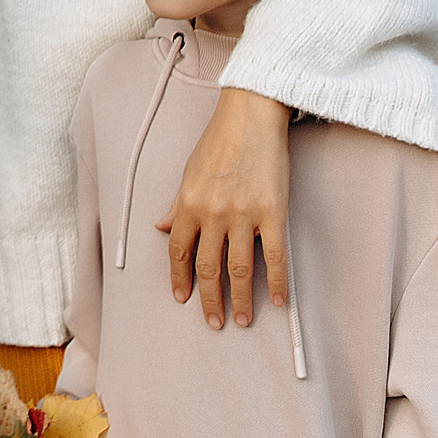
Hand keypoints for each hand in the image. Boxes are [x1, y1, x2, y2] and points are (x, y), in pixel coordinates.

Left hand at [156, 87, 291, 328]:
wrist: (251, 114)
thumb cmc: (219, 140)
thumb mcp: (189, 171)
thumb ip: (177, 204)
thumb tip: (161, 227)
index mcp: (188, 202)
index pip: (178, 250)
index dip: (179, 278)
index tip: (182, 299)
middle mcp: (212, 212)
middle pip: (207, 267)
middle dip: (209, 299)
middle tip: (213, 323)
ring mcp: (243, 214)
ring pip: (238, 268)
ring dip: (240, 299)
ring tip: (243, 320)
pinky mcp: (273, 212)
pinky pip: (274, 256)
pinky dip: (276, 282)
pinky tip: (277, 301)